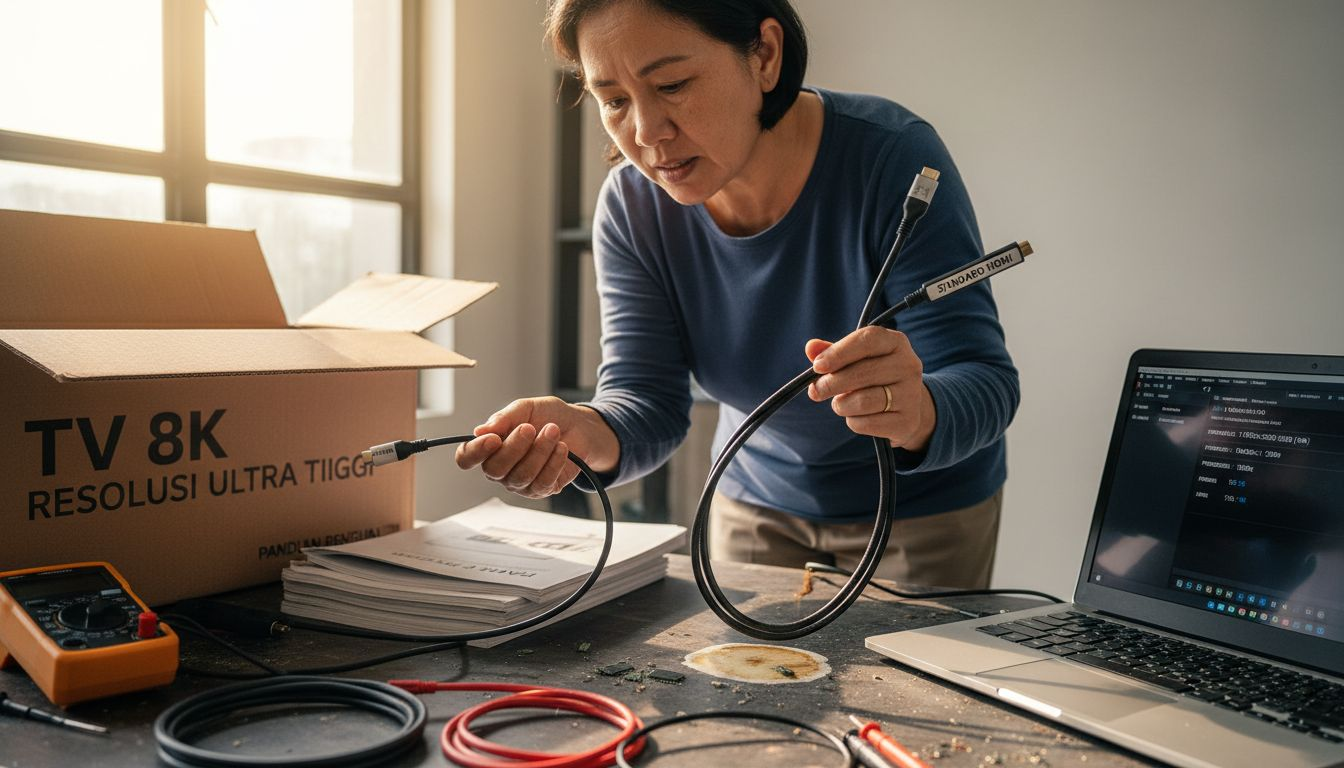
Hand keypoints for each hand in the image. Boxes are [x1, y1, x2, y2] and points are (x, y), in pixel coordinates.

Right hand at [454, 397, 619, 498]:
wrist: (580, 426)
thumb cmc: (548, 416)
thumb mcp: (526, 408)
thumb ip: (504, 418)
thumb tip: (480, 431)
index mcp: (489, 446)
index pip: (466, 458)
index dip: (475, 451)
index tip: (494, 438)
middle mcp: (500, 468)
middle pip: (494, 469)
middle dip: (514, 447)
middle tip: (530, 428)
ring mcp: (519, 482)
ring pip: (521, 476)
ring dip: (539, 451)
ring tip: (553, 431)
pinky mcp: (541, 489)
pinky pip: (542, 482)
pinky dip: (554, 462)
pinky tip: (562, 447)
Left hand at [805, 327, 936, 452]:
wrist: (906, 406)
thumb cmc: (874, 376)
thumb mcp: (857, 358)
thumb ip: (833, 352)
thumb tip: (811, 347)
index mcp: (896, 342)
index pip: (867, 340)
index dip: (839, 353)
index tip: (817, 366)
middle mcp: (908, 365)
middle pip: (861, 373)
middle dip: (831, 384)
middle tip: (815, 391)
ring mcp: (911, 394)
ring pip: (862, 401)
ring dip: (841, 404)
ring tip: (840, 403)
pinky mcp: (907, 421)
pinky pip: (866, 423)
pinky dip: (853, 421)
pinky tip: (856, 416)